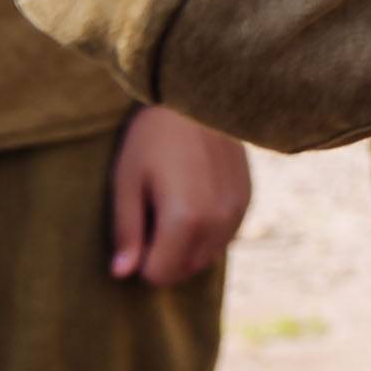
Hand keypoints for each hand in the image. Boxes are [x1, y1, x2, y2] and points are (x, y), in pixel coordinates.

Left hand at [107, 105, 251, 285]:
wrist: (198, 96)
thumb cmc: (152, 139)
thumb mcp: (126, 183)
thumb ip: (127, 232)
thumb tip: (122, 274)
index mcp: (186, 219)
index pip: (160, 274)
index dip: (141, 260)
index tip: (135, 229)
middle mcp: (218, 220)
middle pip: (186, 269)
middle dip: (165, 256)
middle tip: (151, 217)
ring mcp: (238, 210)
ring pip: (207, 255)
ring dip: (187, 245)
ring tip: (172, 206)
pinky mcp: (248, 198)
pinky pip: (224, 236)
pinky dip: (206, 230)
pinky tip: (194, 199)